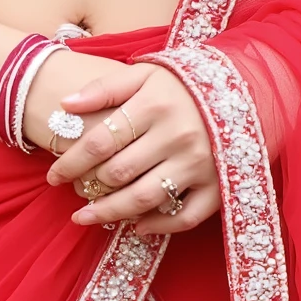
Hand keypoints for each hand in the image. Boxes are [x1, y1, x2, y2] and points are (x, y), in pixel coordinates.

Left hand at [31, 58, 218, 236]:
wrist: (246, 88)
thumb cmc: (185, 82)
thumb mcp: (147, 73)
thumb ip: (105, 88)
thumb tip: (64, 105)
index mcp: (155, 105)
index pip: (99, 142)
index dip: (70, 163)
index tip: (53, 176)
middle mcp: (177, 135)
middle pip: (118, 173)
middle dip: (88, 187)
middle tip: (74, 192)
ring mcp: (200, 163)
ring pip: (144, 199)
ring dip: (111, 213)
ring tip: (87, 217)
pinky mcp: (219, 184)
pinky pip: (185, 217)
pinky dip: (158, 226)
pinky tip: (136, 226)